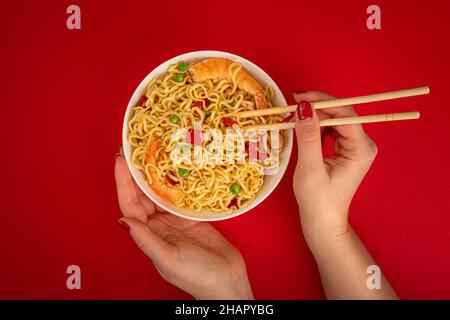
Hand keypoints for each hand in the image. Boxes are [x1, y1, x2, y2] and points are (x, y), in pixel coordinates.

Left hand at [114, 149, 252, 299]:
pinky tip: (177, 166)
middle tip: (135, 147)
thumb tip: (122, 221)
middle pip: (142, 193)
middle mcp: (158, 225)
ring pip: (161, 191)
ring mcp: (175, 219)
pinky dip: (177, 180)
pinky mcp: (191, 216)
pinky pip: (180, 194)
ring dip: (156, 173)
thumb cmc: (197, 275)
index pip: (129, 203)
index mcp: (148, 234)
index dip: (123, 181)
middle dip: (137, 171)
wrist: (227, 281)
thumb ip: (146, 240)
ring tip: (154, 151)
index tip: (120, 158)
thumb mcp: (169, 259)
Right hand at [292, 91, 377, 242]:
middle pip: (340, 114)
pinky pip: (330, 130)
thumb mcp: (310, 168)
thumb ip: (307, 137)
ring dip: (314, 117)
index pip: (345, 113)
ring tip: (292, 117)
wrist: (322, 222)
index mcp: (361, 148)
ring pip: (334, 120)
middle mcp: (362, 144)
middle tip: (290, 106)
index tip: (298, 97)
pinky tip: (301, 129)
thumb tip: (303, 107)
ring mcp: (354, 147)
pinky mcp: (345, 150)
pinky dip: (315, 127)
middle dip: (315, 108)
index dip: (322, 101)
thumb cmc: (318, 201)